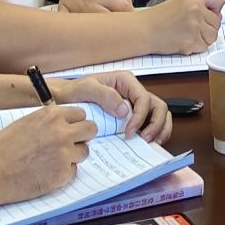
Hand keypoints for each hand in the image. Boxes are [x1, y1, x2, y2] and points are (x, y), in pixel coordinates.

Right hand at [0, 104, 95, 204]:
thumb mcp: (24, 123)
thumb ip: (47, 122)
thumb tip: (63, 123)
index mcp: (51, 115)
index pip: (81, 114)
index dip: (75, 123)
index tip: (70, 129)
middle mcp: (62, 131)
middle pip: (91, 129)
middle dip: (82, 136)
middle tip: (71, 144)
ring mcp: (64, 153)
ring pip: (84, 151)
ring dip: (73, 156)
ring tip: (53, 161)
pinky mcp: (63, 174)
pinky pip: (73, 171)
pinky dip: (63, 174)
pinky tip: (46, 174)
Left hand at [55, 72, 171, 143]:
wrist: (65, 99)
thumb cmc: (75, 91)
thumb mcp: (87, 89)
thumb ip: (106, 96)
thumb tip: (125, 110)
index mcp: (126, 81)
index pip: (144, 98)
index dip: (140, 116)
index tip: (129, 132)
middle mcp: (134, 91)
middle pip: (158, 105)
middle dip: (156, 123)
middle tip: (145, 139)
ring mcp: (134, 104)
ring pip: (158, 114)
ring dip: (160, 128)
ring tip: (151, 143)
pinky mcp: (131, 116)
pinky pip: (149, 122)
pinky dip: (154, 132)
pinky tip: (147, 143)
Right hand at [147, 0, 224, 53]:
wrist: (144, 30)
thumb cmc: (160, 17)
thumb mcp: (181, 1)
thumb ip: (200, 4)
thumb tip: (218, 14)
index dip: (216, 8)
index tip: (210, 12)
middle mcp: (196, 10)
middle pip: (218, 21)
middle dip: (208, 26)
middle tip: (193, 27)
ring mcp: (195, 27)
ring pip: (213, 36)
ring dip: (203, 38)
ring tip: (188, 35)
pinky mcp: (191, 42)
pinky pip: (204, 47)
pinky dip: (195, 47)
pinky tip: (184, 41)